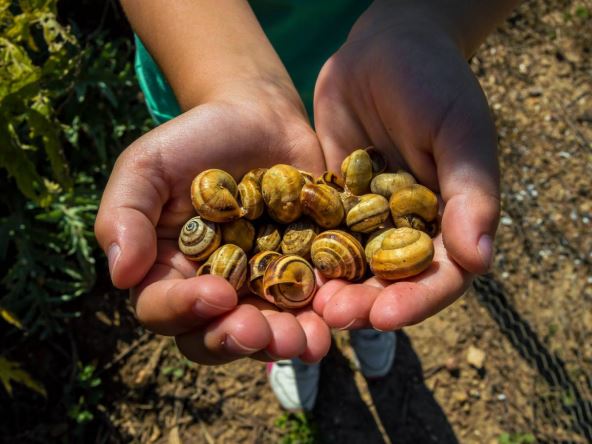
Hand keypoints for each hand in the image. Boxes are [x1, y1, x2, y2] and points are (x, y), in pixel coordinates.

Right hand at [95, 81, 330, 363]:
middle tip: (260, 333)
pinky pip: (314, 304)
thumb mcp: (147, 166)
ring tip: (305, 339)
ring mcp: (262, 286)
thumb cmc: (194, 140)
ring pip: (269, 329)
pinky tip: (337, 314)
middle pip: (218, 334)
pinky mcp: (304, 272)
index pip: (164, 308)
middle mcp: (214, 290)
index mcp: (168, 272)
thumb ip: (124, 215)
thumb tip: (120, 275)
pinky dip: (325, 314)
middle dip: (239, 339)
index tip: (216, 293)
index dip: (185, 310)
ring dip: (286, 340)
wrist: (258, 117)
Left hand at [313, 5, 499, 329]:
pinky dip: (305, 254)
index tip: (386, 316)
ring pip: (351, 267)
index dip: (416, 301)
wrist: (383, 48)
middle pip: (390, 283)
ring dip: (331, 288)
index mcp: (450, 220)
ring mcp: (368, 219)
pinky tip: (281, 267)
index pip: (440, 276)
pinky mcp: (333, 204)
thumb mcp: (459, 131)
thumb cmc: (434, 82)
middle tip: (333, 314)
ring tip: (306, 301)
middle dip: (364, 303)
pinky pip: (319, 235)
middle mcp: (409, 229)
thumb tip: (479, 261)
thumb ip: (470, 193)